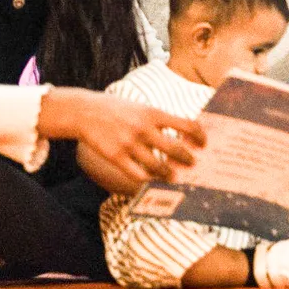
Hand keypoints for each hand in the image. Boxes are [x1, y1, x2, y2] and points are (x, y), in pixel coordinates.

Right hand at [41, 87, 205, 187]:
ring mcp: (130, 144)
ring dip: (170, 174)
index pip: (187, 125)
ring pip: (158, 166)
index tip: (203, 144)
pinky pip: (138, 175)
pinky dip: (148, 181)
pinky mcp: (116, 157)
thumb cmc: (116, 109)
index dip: (199, 137)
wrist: (84, 111)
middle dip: (188, 160)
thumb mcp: (141, 107)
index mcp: (153, 113)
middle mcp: (144, 128)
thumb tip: (181, 134)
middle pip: (176, 149)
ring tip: (174, 177)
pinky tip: (152, 182)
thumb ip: (159, 119)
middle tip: (192, 164)